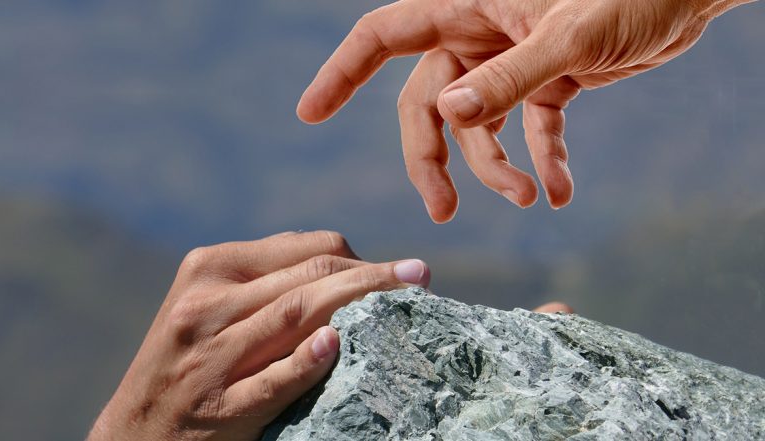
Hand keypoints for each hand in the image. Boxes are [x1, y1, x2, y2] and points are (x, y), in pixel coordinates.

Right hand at [88, 231, 429, 440]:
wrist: (135, 432)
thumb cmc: (188, 361)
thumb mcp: (211, 306)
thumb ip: (265, 284)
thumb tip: (345, 267)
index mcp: (210, 267)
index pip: (305, 248)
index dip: (357, 257)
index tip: (394, 271)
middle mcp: (207, 303)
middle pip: (310, 276)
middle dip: (373, 275)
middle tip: (420, 274)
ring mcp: (211, 356)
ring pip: (298, 315)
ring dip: (361, 302)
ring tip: (408, 297)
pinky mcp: (220, 407)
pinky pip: (273, 380)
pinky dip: (306, 362)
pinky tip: (336, 346)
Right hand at [298, 0, 751, 221]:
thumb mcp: (570, 37)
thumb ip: (508, 76)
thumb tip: (448, 116)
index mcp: (469, 8)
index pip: (384, 35)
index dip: (342, 73)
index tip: (310, 112)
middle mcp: (479, 36)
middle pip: (428, 104)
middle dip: (435, 159)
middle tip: (443, 211)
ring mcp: (510, 61)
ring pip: (477, 126)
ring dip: (496, 169)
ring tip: (526, 201)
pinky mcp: (546, 82)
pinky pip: (529, 130)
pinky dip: (541, 161)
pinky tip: (559, 192)